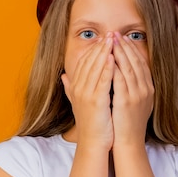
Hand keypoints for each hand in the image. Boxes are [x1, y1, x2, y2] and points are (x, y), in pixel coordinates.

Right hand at [61, 35, 114, 149]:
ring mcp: (86, 95)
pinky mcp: (97, 101)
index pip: (83, 62)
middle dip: (100, 47)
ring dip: (105, 52)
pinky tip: (114, 58)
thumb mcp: (77, 102)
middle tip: (109, 34)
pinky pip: (103, 81)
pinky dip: (108, 68)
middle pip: (89, 61)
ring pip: (96, 68)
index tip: (102, 39)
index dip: (92, 49)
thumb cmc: (90, 123)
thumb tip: (63, 75)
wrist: (93, 142)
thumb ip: (70, 88)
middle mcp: (78, 89)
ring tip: (113, 40)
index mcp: (75, 87)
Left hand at [111, 32, 153, 147]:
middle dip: (125, 46)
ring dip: (119, 52)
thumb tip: (122, 74)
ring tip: (110, 40)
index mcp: (148, 89)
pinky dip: (114, 67)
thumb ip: (129, 87)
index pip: (141, 63)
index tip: (123, 38)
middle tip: (116, 33)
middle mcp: (146, 90)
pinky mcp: (126, 101)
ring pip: (129, 67)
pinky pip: (120, 79)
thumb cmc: (127, 124)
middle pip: (136, 62)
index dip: (132, 49)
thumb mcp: (132, 103)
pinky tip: (107, 58)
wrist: (128, 143)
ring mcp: (137, 95)